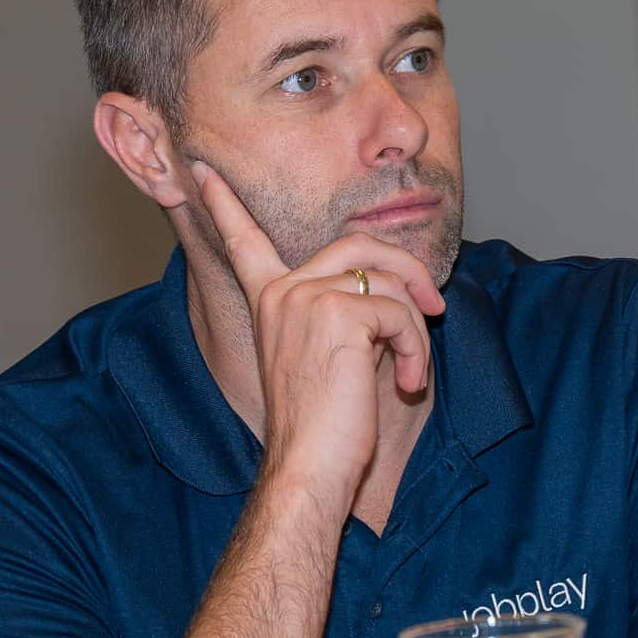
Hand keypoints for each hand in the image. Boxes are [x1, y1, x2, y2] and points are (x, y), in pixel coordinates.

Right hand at [191, 160, 444, 500]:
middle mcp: (282, 290)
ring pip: (390, 281)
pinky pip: (401, 313)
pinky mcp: (339, 314)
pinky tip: (406, 383)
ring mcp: (307, 298)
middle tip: (434, 306)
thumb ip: (342, 312)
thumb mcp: (325, 356)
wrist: (310, 468)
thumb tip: (397, 288)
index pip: (243, 240)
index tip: (203, 169)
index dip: (225, 203)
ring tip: (411, 368)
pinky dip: (417, 348)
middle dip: (408, 269)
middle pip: (359, 244)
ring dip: (416, 326)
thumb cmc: (322, 427)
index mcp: (269, 300)